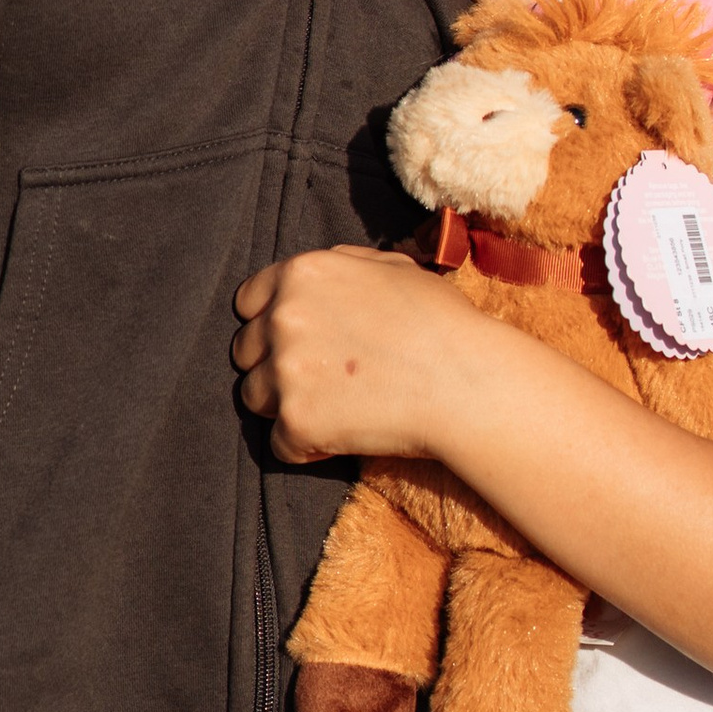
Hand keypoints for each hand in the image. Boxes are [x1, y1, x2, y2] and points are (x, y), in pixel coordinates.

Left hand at [232, 246, 489, 467]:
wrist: (467, 382)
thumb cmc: (441, 323)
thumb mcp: (394, 268)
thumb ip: (345, 264)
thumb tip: (323, 271)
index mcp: (302, 274)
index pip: (248, 301)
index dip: (267, 322)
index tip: (292, 341)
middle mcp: (283, 318)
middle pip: (245, 351)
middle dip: (273, 364)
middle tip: (317, 379)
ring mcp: (286, 371)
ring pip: (254, 397)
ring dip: (284, 405)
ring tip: (330, 408)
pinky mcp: (297, 422)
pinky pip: (278, 444)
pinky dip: (304, 446)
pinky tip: (339, 437)